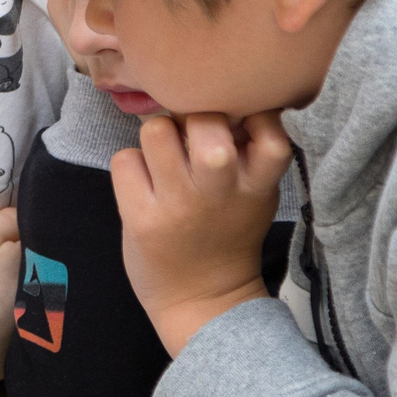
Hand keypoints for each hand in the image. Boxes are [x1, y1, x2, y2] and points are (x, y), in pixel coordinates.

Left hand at [111, 111, 290, 354]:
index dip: (255, 115)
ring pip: (157, 131)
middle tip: (190, 132)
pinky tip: (142, 183)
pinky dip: (130, 165)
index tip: (240, 122)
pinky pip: (124, 160)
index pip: (272, 135)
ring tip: (163, 155)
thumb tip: (225, 94)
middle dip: (194, 114)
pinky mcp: (141, 219)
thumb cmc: (227, 235)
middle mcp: (218, 194)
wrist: (202, 301)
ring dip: (156, 134)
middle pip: (206, 123)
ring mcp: (178, 206)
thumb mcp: (256, 195)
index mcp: (255, 187)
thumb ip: (250, 151)